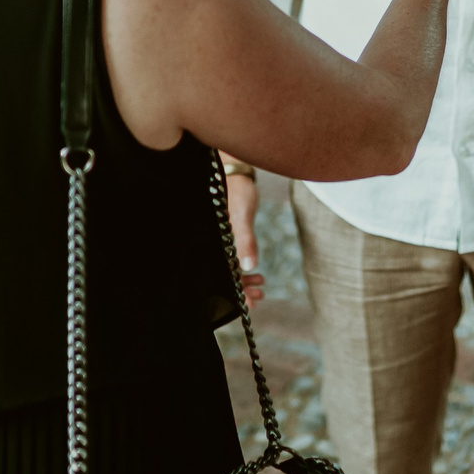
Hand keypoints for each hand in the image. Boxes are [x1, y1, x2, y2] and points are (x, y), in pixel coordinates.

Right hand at [220, 155, 264, 308]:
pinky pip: (231, 257)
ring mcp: (217, 240)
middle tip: (259, 297)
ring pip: (227, 267)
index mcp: (211, 241)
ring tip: (261, 287)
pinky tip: (256, 272)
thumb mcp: (243, 212)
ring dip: (243, 280)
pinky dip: (242, 267)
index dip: (233, 291)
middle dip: (240, 289)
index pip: (219, 274)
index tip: (248, 304)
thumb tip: (249, 265)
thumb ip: (246, 238)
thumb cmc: (237, 187)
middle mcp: (211, 243)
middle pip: (222, 274)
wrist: (237, 169)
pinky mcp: (224, 236)